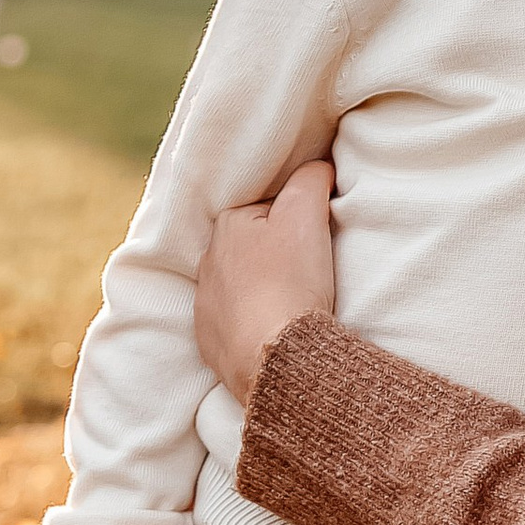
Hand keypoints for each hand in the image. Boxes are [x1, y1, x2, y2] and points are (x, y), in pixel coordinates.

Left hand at [194, 158, 337, 403]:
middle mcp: (208, 261)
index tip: (318, 242)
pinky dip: (255, 322)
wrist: (276, 357)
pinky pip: (235, 322)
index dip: (302, 222)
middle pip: (256, 247)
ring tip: (295, 303)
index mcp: (227, 225)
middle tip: (311, 273)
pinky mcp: (210, 340)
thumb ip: (310, 179)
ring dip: (266, 289)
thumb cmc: (291, 283)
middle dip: (280, 255)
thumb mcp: (306, 214)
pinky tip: (276, 328)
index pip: (272, 210)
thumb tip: (317, 167)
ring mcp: (206, 303)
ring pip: (244, 284)